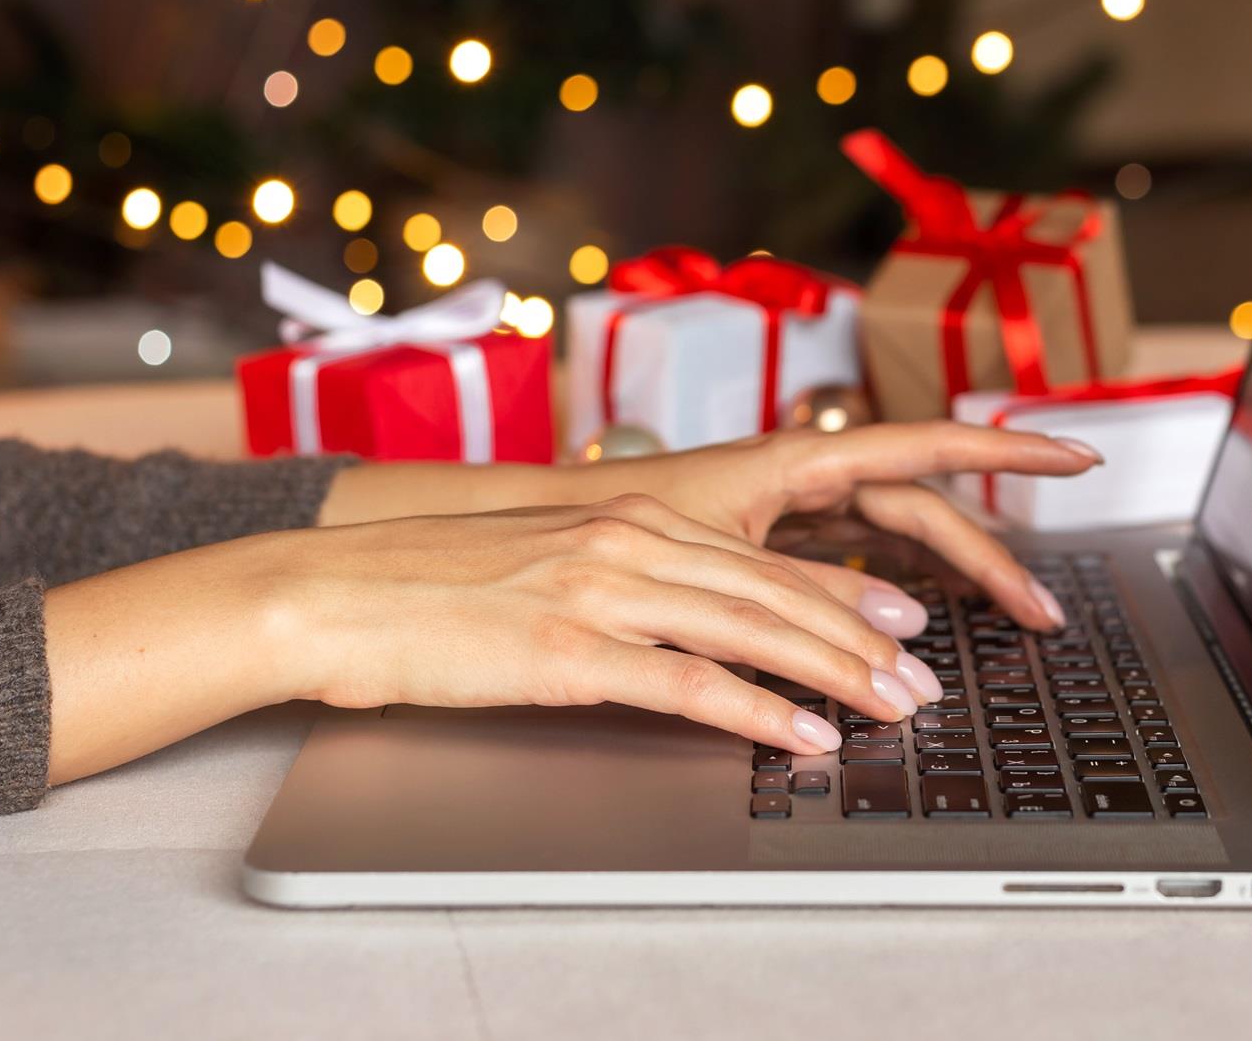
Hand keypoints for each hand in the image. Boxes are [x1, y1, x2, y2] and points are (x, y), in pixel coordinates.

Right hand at [290, 494, 966, 746]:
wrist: (330, 593)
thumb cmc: (430, 587)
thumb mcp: (548, 565)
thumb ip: (623, 581)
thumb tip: (686, 626)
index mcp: (628, 515)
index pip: (764, 561)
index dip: (845, 595)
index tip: (900, 624)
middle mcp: (628, 540)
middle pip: (777, 592)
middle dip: (863, 641)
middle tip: (921, 678)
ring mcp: (600, 592)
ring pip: (751, 630)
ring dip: (836, 675)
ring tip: (891, 709)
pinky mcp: (567, 650)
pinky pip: (687, 683)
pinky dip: (759, 712)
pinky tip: (803, 735)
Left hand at [599, 424, 1102, 630]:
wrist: (523, 535)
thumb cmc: (598, 525)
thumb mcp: (712, 559)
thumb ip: (803, 591)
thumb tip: (895, 628)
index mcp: (796, 458)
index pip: (927, 448)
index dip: (1008, 452)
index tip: (1079, 455)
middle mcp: (802, 476)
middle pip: (925, 511)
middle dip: (993, 558)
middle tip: (1046, 612)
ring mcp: (790, 510)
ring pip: (896, 541)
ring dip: (954, 580)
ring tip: (1009, 621)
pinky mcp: (768, 546)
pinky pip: (856, 563)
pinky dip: (896, 591)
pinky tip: (924, 621)